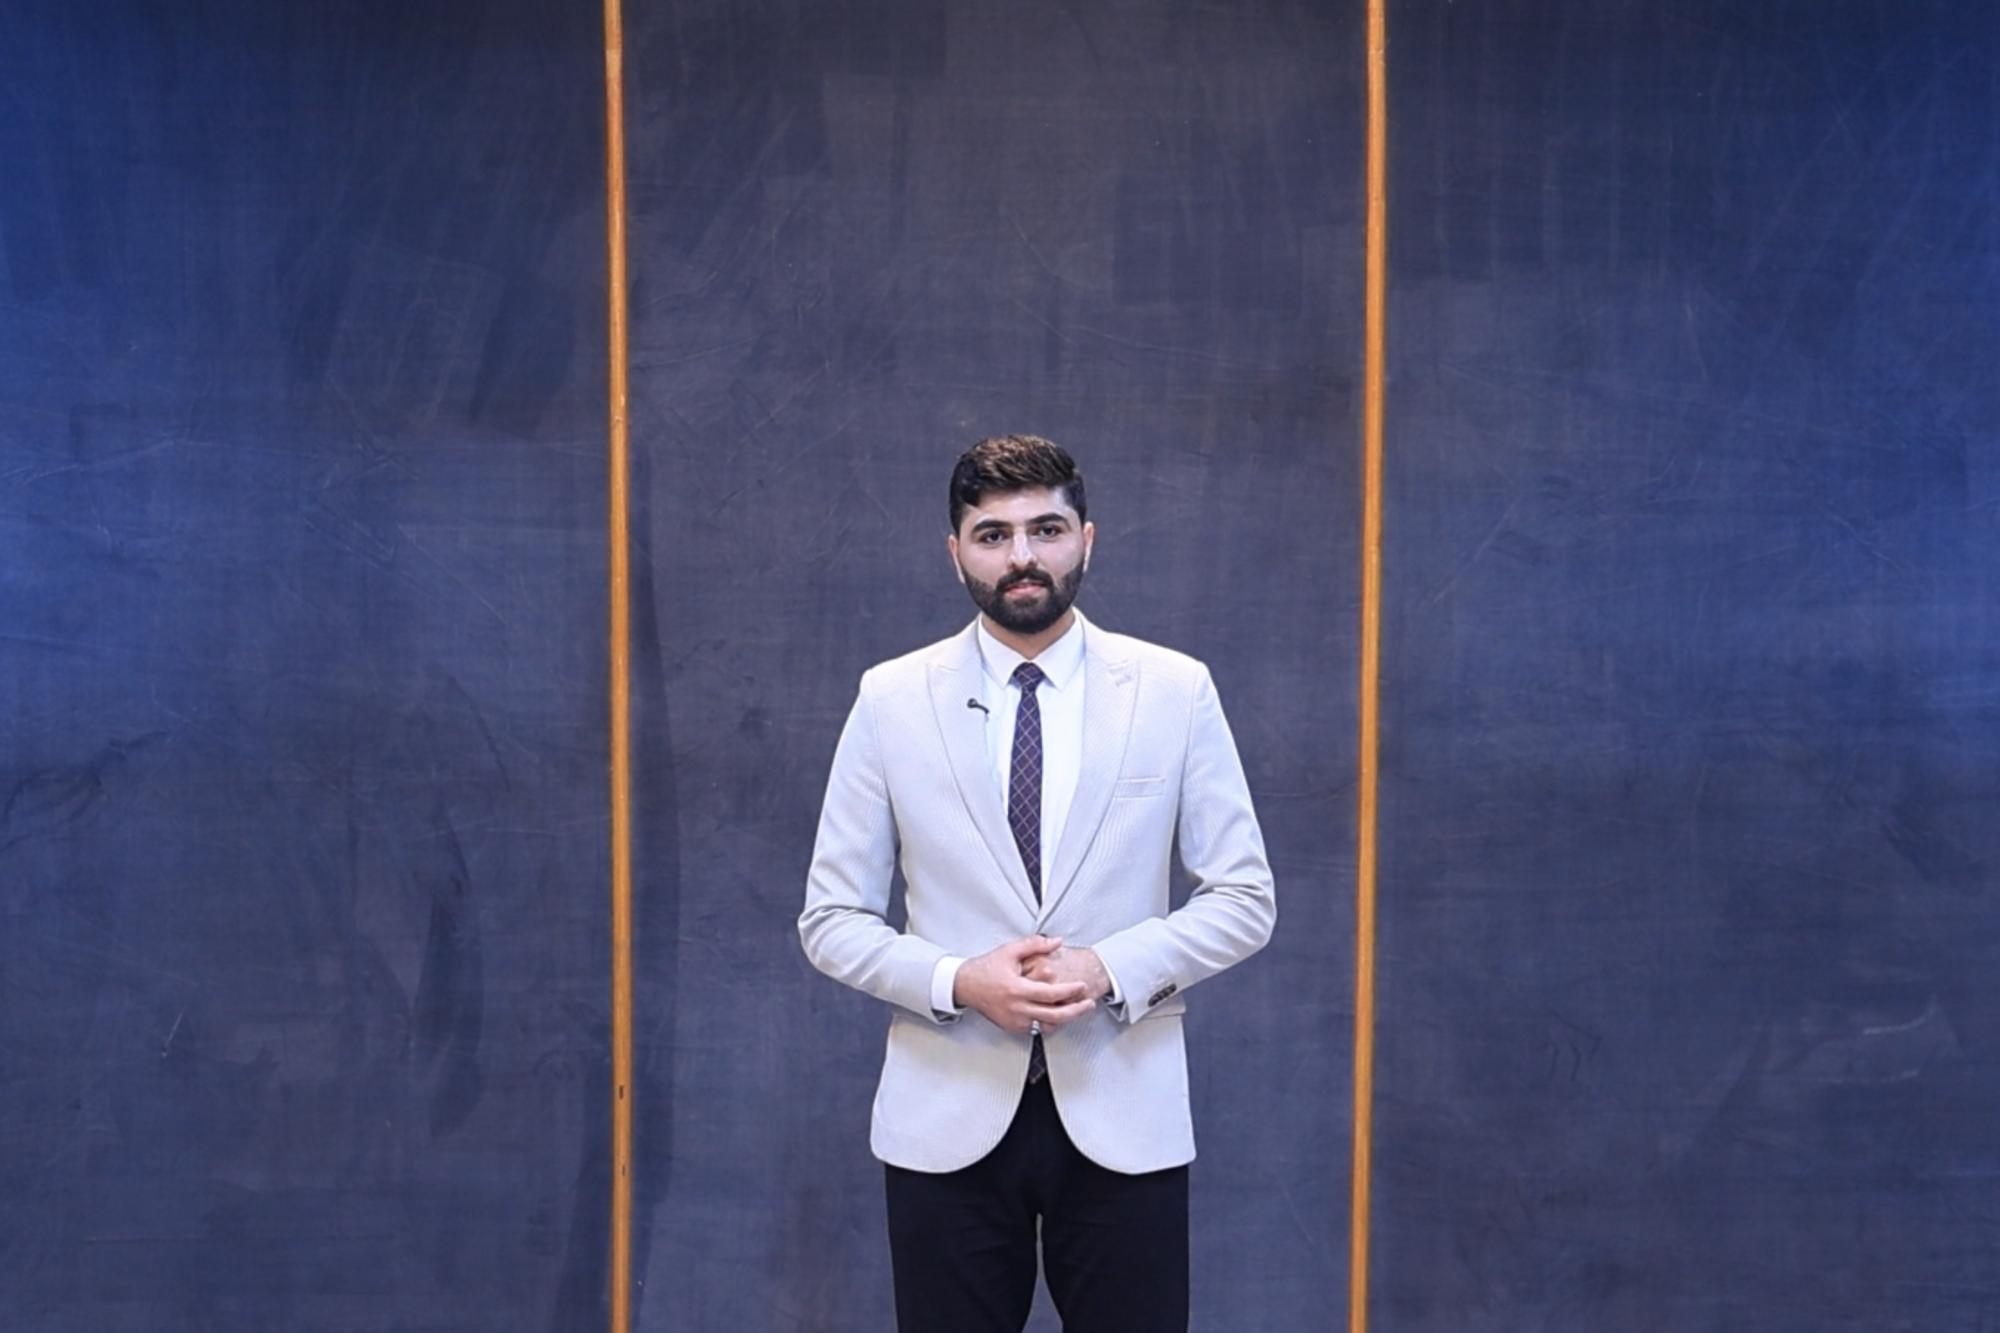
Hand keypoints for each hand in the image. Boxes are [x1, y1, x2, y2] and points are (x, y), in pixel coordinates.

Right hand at [954, 935, 1095, 1034]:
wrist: (965, 986)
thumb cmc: (986, 969)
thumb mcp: (1010, 951)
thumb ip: (1035, 944)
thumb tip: (1057, 941)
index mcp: (1016, 989)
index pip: (1050, 994)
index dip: (1069, 991)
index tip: (1081, 986)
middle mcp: (1016, 1009)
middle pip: (1054, 1016)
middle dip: (1076, 1011)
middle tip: (1088, 1004)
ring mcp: (1014, 1021)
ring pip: (1047, 1025)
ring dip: (1064, 1018)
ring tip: (1077, 1008)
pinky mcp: (1012, 1027)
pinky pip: (1036, 1028)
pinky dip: (1048, 1021)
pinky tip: (1057, 1012)